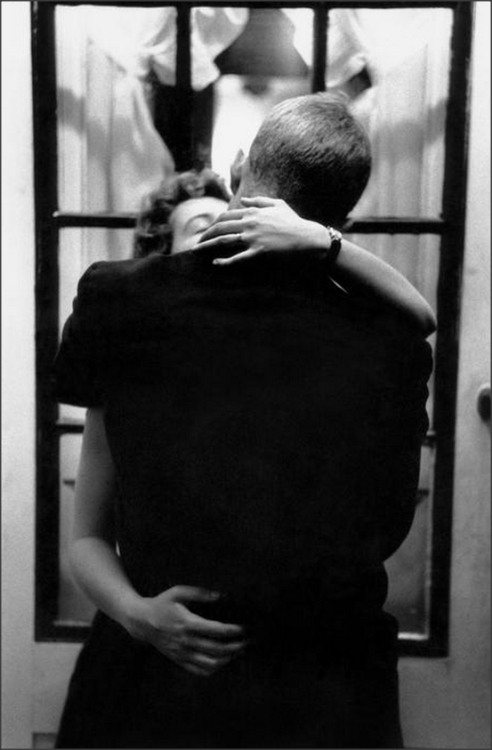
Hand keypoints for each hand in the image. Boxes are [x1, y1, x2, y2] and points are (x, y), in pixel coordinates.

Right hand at [127, 586, 246, 676]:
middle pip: (216, 649)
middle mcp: (185, 641)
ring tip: (238, 652)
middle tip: (246, 642)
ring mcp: (182, 653)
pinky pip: (198, 671)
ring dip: (227, 660)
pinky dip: (213, 669)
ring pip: (209, 663)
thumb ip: (199, 593)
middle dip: (235, 646)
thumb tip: (220, 596)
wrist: (141, 621)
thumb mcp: (178, 592)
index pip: (215, 631)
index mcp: (187, 623)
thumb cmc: (161, 603)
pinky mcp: (179, 660)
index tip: (243, 628)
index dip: (232, 631)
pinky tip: (222, 662)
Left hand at [197, 197, 330, 265]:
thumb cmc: (293, 221)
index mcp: (253, 212)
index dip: (214, 222)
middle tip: (196, 242)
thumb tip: (244, 201)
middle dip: (206, 234)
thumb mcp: (277, 204)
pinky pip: (238, 257)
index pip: (227, 215)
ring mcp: (253, 238)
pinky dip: (225, 261)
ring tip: (197, 251)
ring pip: (224, 240)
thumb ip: (259, 201)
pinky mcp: (258, 252)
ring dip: (208, 245)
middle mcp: (250, 223)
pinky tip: (215, 263)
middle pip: (221, 227)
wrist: (306, 237)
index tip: (208, 229)